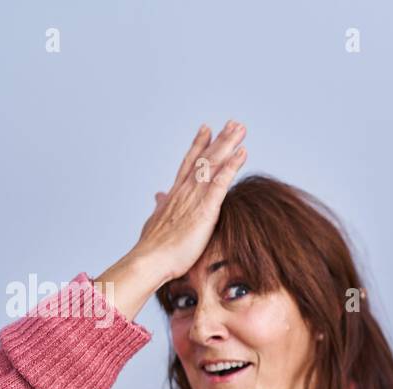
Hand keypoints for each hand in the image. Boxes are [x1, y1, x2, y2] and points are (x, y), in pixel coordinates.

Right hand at [131, 120, 248, 283]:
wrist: (150, 261)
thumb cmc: (154, 250)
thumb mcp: (156, 222)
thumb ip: (160, 208)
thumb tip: (159, 196)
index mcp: (175, 195)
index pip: (189, 164)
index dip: (198, 146)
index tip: (207, 129)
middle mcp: (184, 191)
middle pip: (204, 158)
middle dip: (219, 140)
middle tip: (233, 123)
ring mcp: (194, 199)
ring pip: (212, 164)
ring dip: (227, 145)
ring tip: (240, 128)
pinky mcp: (204, 210)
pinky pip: (220, 182)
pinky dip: (232, 166)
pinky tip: (242, 152)